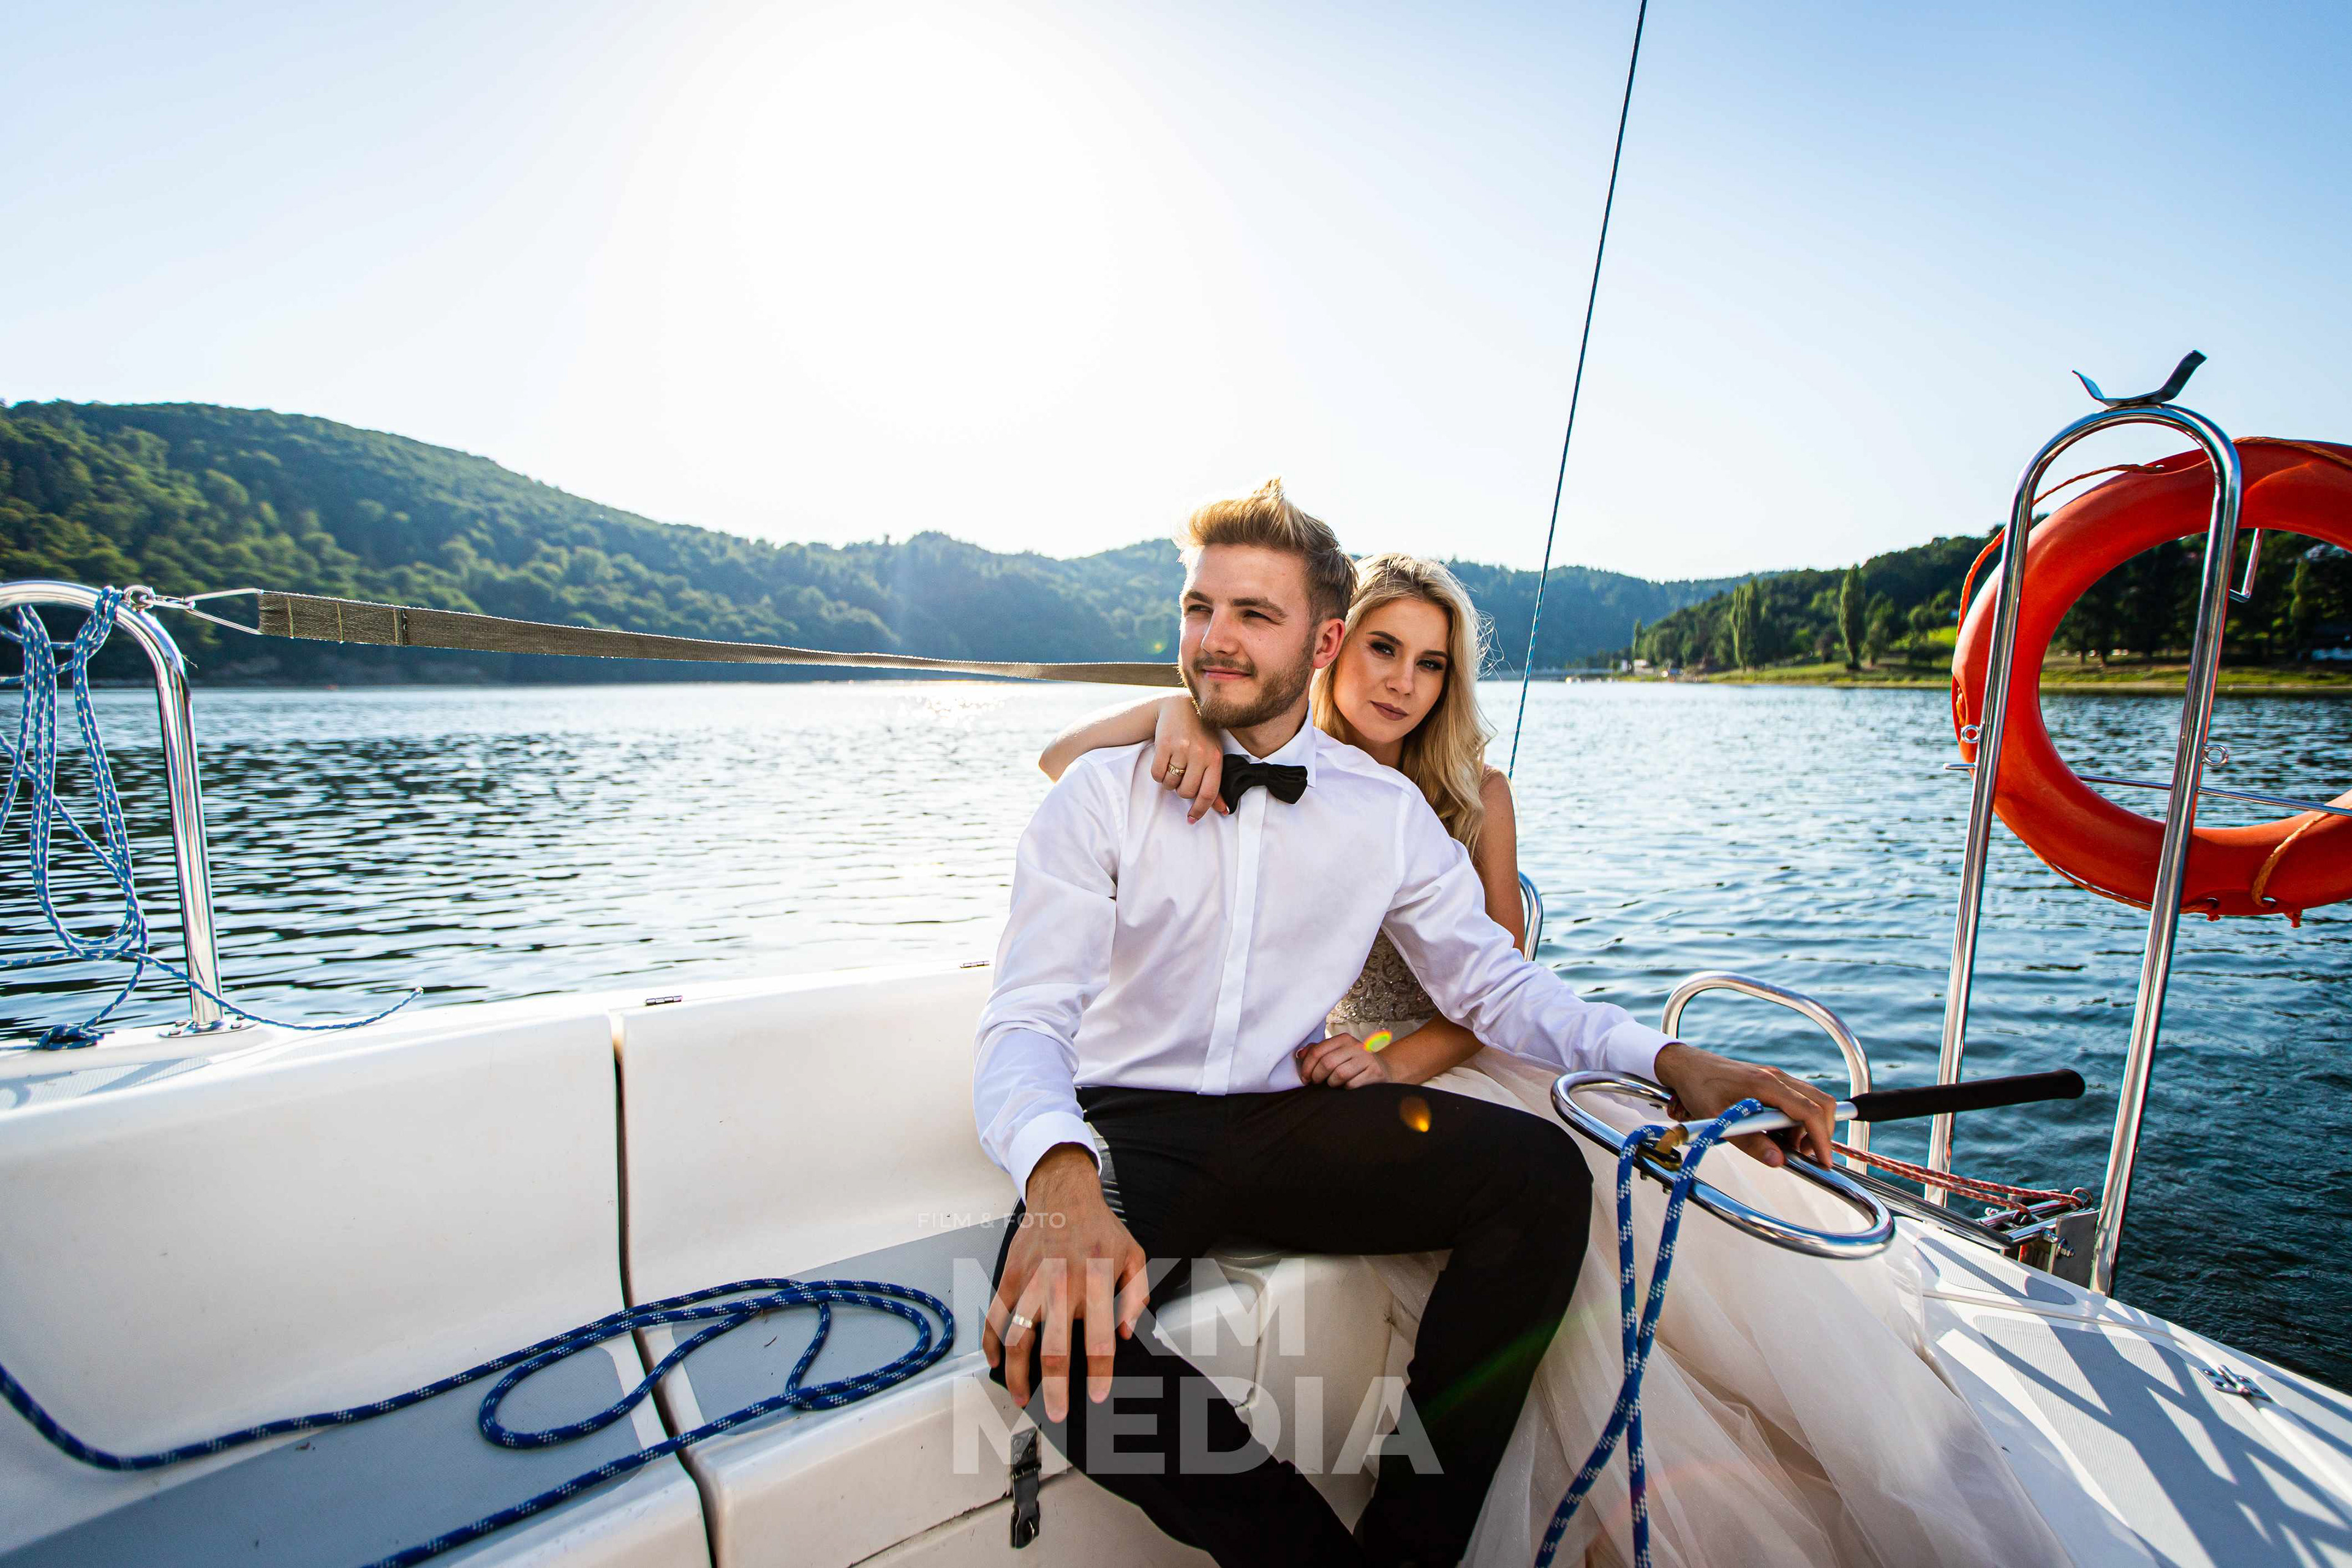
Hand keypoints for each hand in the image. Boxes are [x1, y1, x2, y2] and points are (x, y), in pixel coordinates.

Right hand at [983, 1145, 1149, 1421]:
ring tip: (1022, 1396)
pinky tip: (996, 1362)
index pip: (1099, 1340)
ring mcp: (1031, 1282)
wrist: (1063, 1194)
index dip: (1098, 1374)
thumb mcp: (1134, 1256)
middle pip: (1053, 1348)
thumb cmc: (1100, 1229)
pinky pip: (995, 1316)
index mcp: (1095, 1283)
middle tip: (1056, 1414)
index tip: (1096, 1397)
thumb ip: (1137, 1296)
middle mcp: (1061, 1286)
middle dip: (1053, 1388)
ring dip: (1016, 1373)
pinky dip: (991, 1343)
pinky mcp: (1010, 1277)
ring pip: (1016, 1338)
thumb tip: (1128, 1333)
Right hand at [1152, 697, 1227, 821]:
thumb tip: (1224, 810)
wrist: (1182, 707)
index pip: (1208, 793)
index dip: (1200, 810)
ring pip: (1170, 784)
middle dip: (1181, 791)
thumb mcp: (1213, 756)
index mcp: (1215, 759)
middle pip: (1186, 792)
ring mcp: (1182, 748)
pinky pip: (1157, 774)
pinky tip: (1163, 762)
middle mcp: (1200, 754)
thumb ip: (1216, 784)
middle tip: (1182, 778)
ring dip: (1169, 782)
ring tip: (1173, 767)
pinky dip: (1158, 774)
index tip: (1192, 818)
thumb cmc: (1201, 736)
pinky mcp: (1164, 744)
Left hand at [1295, 1033, 1395, 1088]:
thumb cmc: (1355, 1063)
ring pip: (1339, 1074)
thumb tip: (1300, 1054)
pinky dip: (1345, 1089)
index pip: (1318, 1051)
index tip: (1305, 1077)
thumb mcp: (1337, 1053)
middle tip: (1315, 1082)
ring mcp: (1366, 1059)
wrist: (1384, 1069)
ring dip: (1331, 1083)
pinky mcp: (1374, 1073)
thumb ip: (1318, 1052)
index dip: (1307, 1066)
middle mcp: (1356, 1046)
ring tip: (1333, 1084)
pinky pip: (1351, 1085)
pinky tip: (1347, 1086)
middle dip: (1317, 1076)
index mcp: (1344, 1039)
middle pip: (1327, 1063)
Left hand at [1653, 1042, 1835, 1168]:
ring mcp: (1776, 1078)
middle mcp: (1777, 1078)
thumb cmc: (1699, 1088)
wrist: (1687, 1066)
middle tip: (1803, 1154)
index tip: (1824, 1162)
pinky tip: (1774, 1133)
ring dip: (1807, 1128)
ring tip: (1784, 1145)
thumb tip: (1778, 1161)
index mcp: (1767, 1084)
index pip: (1810, 1111)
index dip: (1822, 1139)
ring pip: (1812, 1102)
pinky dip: (1796, 1120)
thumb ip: (1749, 1141)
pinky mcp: (1771, 1082)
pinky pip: (1797, 1100)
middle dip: (1821, 1133)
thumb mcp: (1718, 1119)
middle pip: (1821, 1104)